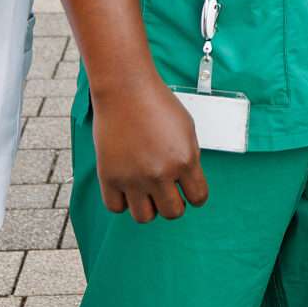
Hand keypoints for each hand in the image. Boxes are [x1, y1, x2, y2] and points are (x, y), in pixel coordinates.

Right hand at [92, 77, 207, 221]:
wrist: (125, 89)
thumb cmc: (157, 104)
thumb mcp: (187, 130)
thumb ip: (189, 159)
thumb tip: (187, 185)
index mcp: (185, 160)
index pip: (198, 197)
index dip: (194, 195)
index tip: (186, 190)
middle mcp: (160, 173)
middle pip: (173, 213)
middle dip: (172, 203)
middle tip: (165, 190)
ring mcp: (133, 177)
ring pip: (144, 217)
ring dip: (148, 206)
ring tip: (145, 190)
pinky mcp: (109, 176)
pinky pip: (116, 208)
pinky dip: (122, 201)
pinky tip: (125, 186)